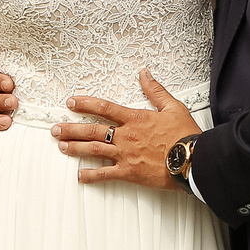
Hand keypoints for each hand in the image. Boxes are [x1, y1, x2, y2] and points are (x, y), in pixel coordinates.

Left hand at [53, 70, 198, 191]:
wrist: (193, 160)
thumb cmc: (185, 135)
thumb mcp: (172, 107)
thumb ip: (155, 90)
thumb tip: (145, 73)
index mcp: (135, 119)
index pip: (104, 108)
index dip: (85, 104)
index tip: (71, 103)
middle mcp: (126, 136)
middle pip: (92, 130)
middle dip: (71, 128)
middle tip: (56, 128)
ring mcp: (125, 155)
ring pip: (93, 150)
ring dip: (75, 147)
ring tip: (61, 146)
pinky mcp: (129, 173)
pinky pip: (105, 174)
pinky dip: (91, 176)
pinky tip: (80, 176)